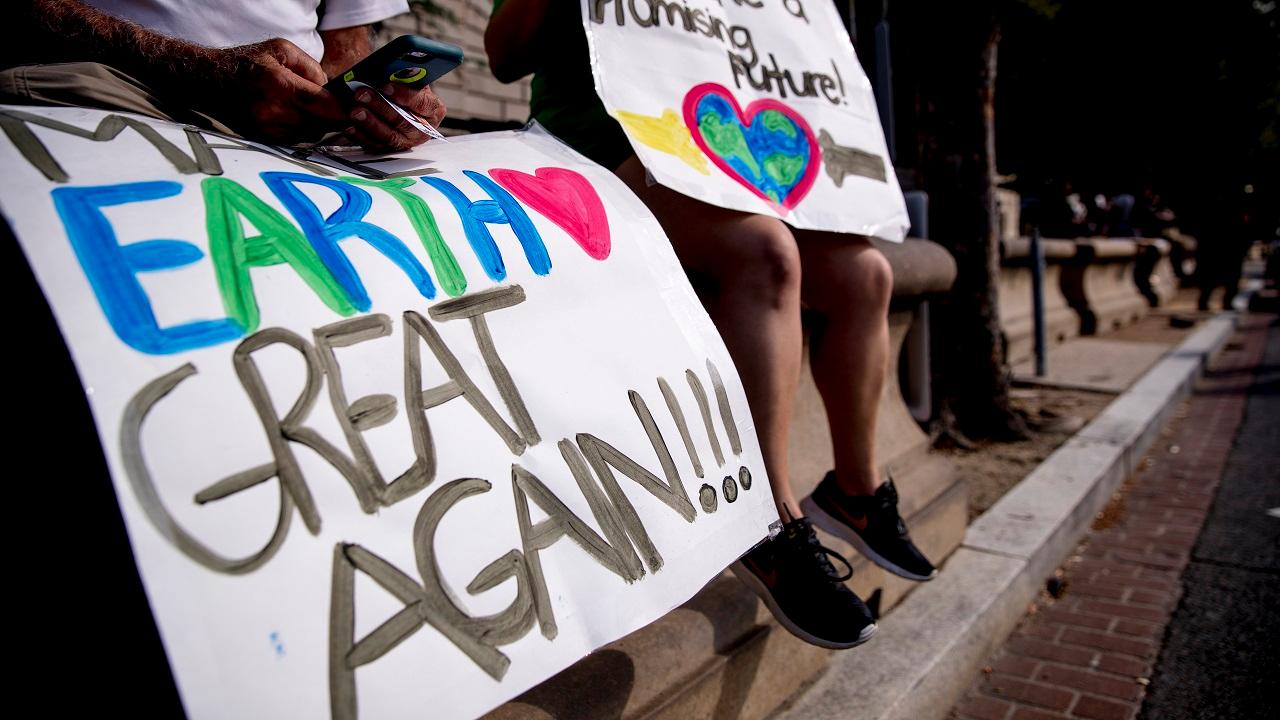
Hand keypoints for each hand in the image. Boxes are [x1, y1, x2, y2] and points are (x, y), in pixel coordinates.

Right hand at [210, 38, 346, 143]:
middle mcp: (271, 110)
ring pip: (308, 135)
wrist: (208, 80)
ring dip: (319, 128)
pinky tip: (304, 121)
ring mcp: (265, 127)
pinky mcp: (261, 138)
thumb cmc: (247, 62)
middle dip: (335, 120)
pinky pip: (294, 140)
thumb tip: (329, 89)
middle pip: (318, 124)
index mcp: (278, 84)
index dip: (342, 110)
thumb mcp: (281, 50)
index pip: (322, 104)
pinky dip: (303, 132)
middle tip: (347, 115)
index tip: (355, 110)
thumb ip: (311, 68)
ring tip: (324, 116)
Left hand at [343, 83, 446, 151]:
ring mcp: (406, 141)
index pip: (424, 104)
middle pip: (405, 121)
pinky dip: (361, 135)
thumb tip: (387, 71)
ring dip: (370, 123)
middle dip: (382, 107)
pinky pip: (375, 145)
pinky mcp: (389, 148)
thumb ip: (402, 76)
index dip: (406, 95)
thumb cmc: (400, 84)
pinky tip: (350, 126)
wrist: (390, 98)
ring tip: (355, 111)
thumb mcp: (406, 77)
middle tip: (362, 94)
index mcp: (433, 109)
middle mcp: (422, 129)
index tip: (386, 86)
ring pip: (390, 136)